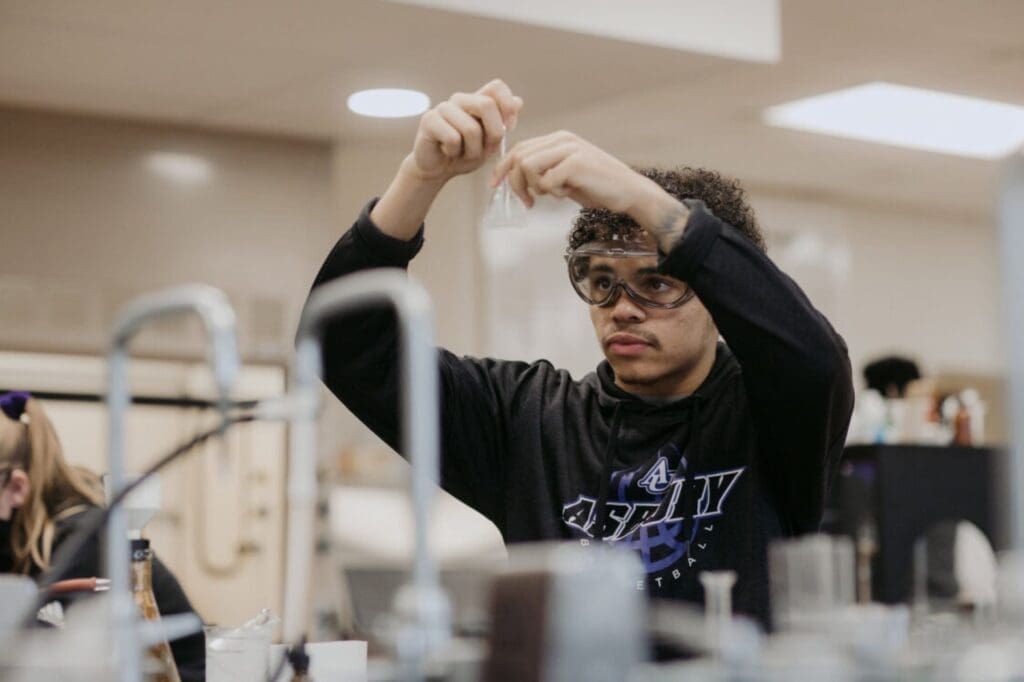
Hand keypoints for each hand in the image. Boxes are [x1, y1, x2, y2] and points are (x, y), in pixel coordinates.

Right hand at [408, 79, 523, 182]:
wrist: (437, 170)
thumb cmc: (464, 154)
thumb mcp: (489, 143)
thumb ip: (503, 124)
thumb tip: (519, 101)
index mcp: (476, 101)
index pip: (496, 87)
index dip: (507, 105)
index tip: (510, 128)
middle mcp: (460, 100)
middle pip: (486, 105)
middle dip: (493, 134)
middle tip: (486, 150)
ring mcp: (443, 108)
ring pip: (471, 128)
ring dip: (472, 151)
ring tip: (463, 154)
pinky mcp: (429, 120)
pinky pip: (452, 138)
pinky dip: (455, 152)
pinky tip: (448, 152)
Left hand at [490, 131, 655, 214]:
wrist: (629, 192)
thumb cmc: (597, 187)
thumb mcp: (565, 175)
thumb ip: (544, 171)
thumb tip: (516, 178)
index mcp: (558, 139)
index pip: (519, 148)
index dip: (502, 168)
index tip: (495, 185)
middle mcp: (562, 139)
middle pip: (519, 157)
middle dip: (515, 183)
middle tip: (528, 202)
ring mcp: (569, 149)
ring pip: (527, 166)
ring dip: (535, 187)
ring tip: (553, 194)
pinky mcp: (575, 164)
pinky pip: (546, 181)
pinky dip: (552, 192)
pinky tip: (567, 194)